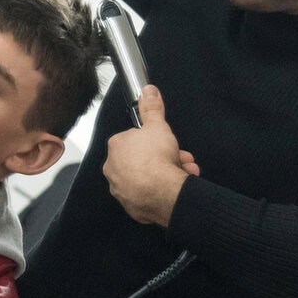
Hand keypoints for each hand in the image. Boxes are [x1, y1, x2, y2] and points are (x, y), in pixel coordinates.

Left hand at [103, 85, 194, 226]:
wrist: (162, 192)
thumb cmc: (156, 159)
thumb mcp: (157, 125)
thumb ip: (152, 108)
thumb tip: (148, 92)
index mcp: (116, 147)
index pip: (135, 139)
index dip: (156, 140)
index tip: (168, 143)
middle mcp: (113, 169)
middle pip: (143, 160)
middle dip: (165, 158)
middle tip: (181, 158)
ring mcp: (121, 189)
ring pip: (147, 179)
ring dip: (166, 175)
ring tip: (184, 173)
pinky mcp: (131, 206)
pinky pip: (148, 196)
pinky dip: (161, 192)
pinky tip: (174, 189)